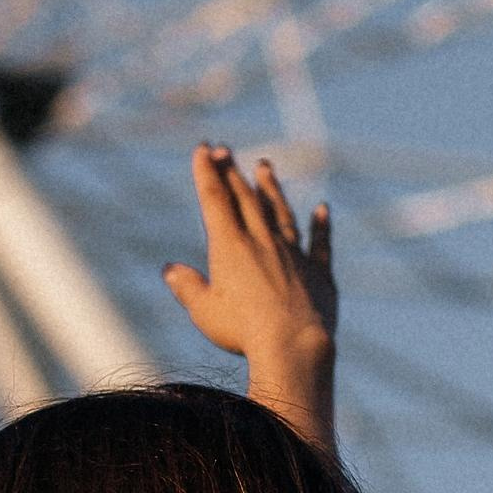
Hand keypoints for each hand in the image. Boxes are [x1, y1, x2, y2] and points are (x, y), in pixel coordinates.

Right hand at [162, 145, 335, 446]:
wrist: (293, 344)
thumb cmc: (243, 331)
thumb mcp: (204, 311)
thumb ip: (187, 287)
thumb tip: (170, 270)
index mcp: (230, 246)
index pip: (216, 199)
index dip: (208, 171)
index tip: (203, 147)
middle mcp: (262, 241)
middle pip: (246, 198)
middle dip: (233, 172)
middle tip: (225, 149)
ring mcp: (293, 254)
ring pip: (281, 212)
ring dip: (272, 188)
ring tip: (266, 167)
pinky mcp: (318, 273)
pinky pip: (320, 244)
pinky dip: (321, 226)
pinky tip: (322, 210)